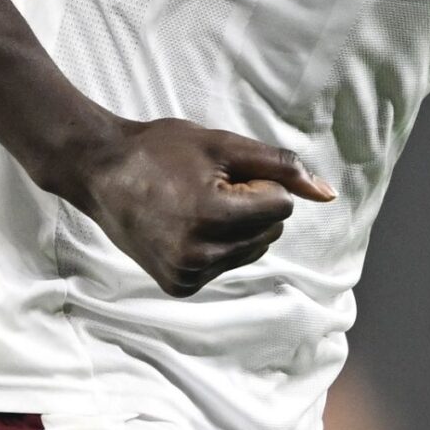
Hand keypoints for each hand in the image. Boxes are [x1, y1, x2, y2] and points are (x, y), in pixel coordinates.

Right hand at [58, 117, 336, 297]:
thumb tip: (328, 194)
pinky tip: (185, 225)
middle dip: (251, 205)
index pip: (281, 206)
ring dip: (237, 227)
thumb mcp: (222, 144)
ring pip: (252, 250)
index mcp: (212, 216)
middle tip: (204, 186)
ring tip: (194, 204)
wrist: (101, 172)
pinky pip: (226, 265)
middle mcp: (200, 255)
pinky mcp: (179, 286)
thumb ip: (279, 166)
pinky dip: (217, 245)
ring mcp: (188, 275)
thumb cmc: (161, 150)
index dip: (258, 182)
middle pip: (270, 231)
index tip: (221, 172)